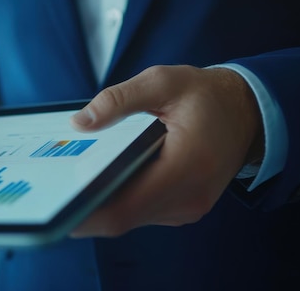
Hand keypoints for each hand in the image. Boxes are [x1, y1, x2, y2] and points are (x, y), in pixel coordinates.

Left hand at [70, 65, 262, 236]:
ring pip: (130, 217)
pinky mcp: (181, 208)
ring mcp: (186, 207)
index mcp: (188, 166)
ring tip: (70, 181)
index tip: (59, 203)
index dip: (88, 210)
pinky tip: (100, 179)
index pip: (127, 206)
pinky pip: (141, 211)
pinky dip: (118, 198)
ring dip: (101, 202)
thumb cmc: (205, 96)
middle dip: (86, 205)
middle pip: (123, 216)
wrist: (245, 113)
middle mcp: (189, 197)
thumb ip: (119, 99)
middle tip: (53, 189)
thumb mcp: (163, 81)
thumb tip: (80, 122)